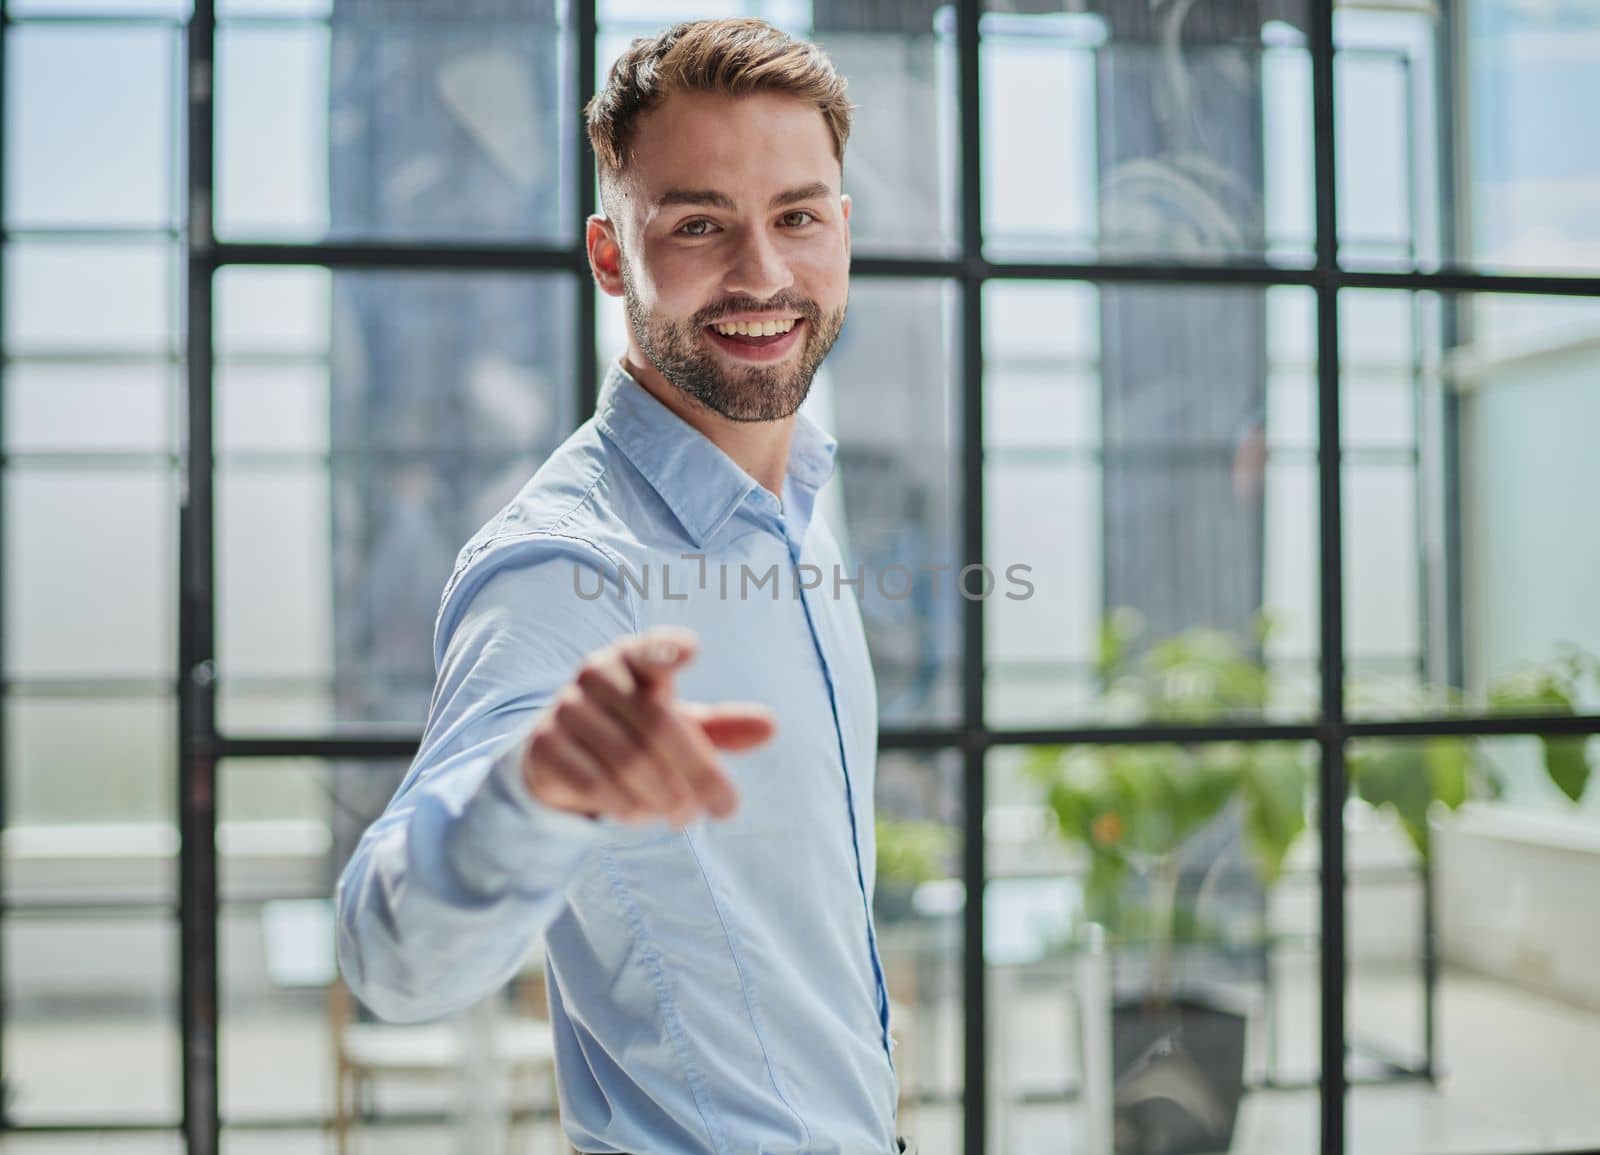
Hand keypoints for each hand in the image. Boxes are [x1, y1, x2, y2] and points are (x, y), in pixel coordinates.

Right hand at [521, 626, 775, 826]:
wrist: (560, 756)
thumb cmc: (633, 730)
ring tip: (683, 816)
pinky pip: (594, 782)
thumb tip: (770, 727)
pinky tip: (640, 815)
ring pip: (628, 761)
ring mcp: (566, 707)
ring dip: (665, 797)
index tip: (691, 651)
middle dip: (699, 773)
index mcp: (634, 658)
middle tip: (727, 808)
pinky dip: (626, 806)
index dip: (667, 650)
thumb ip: (722, 727)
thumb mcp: (679, 727)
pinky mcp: (544, 744)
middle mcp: (596, 674)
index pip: (650, 649)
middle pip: (658, 726)